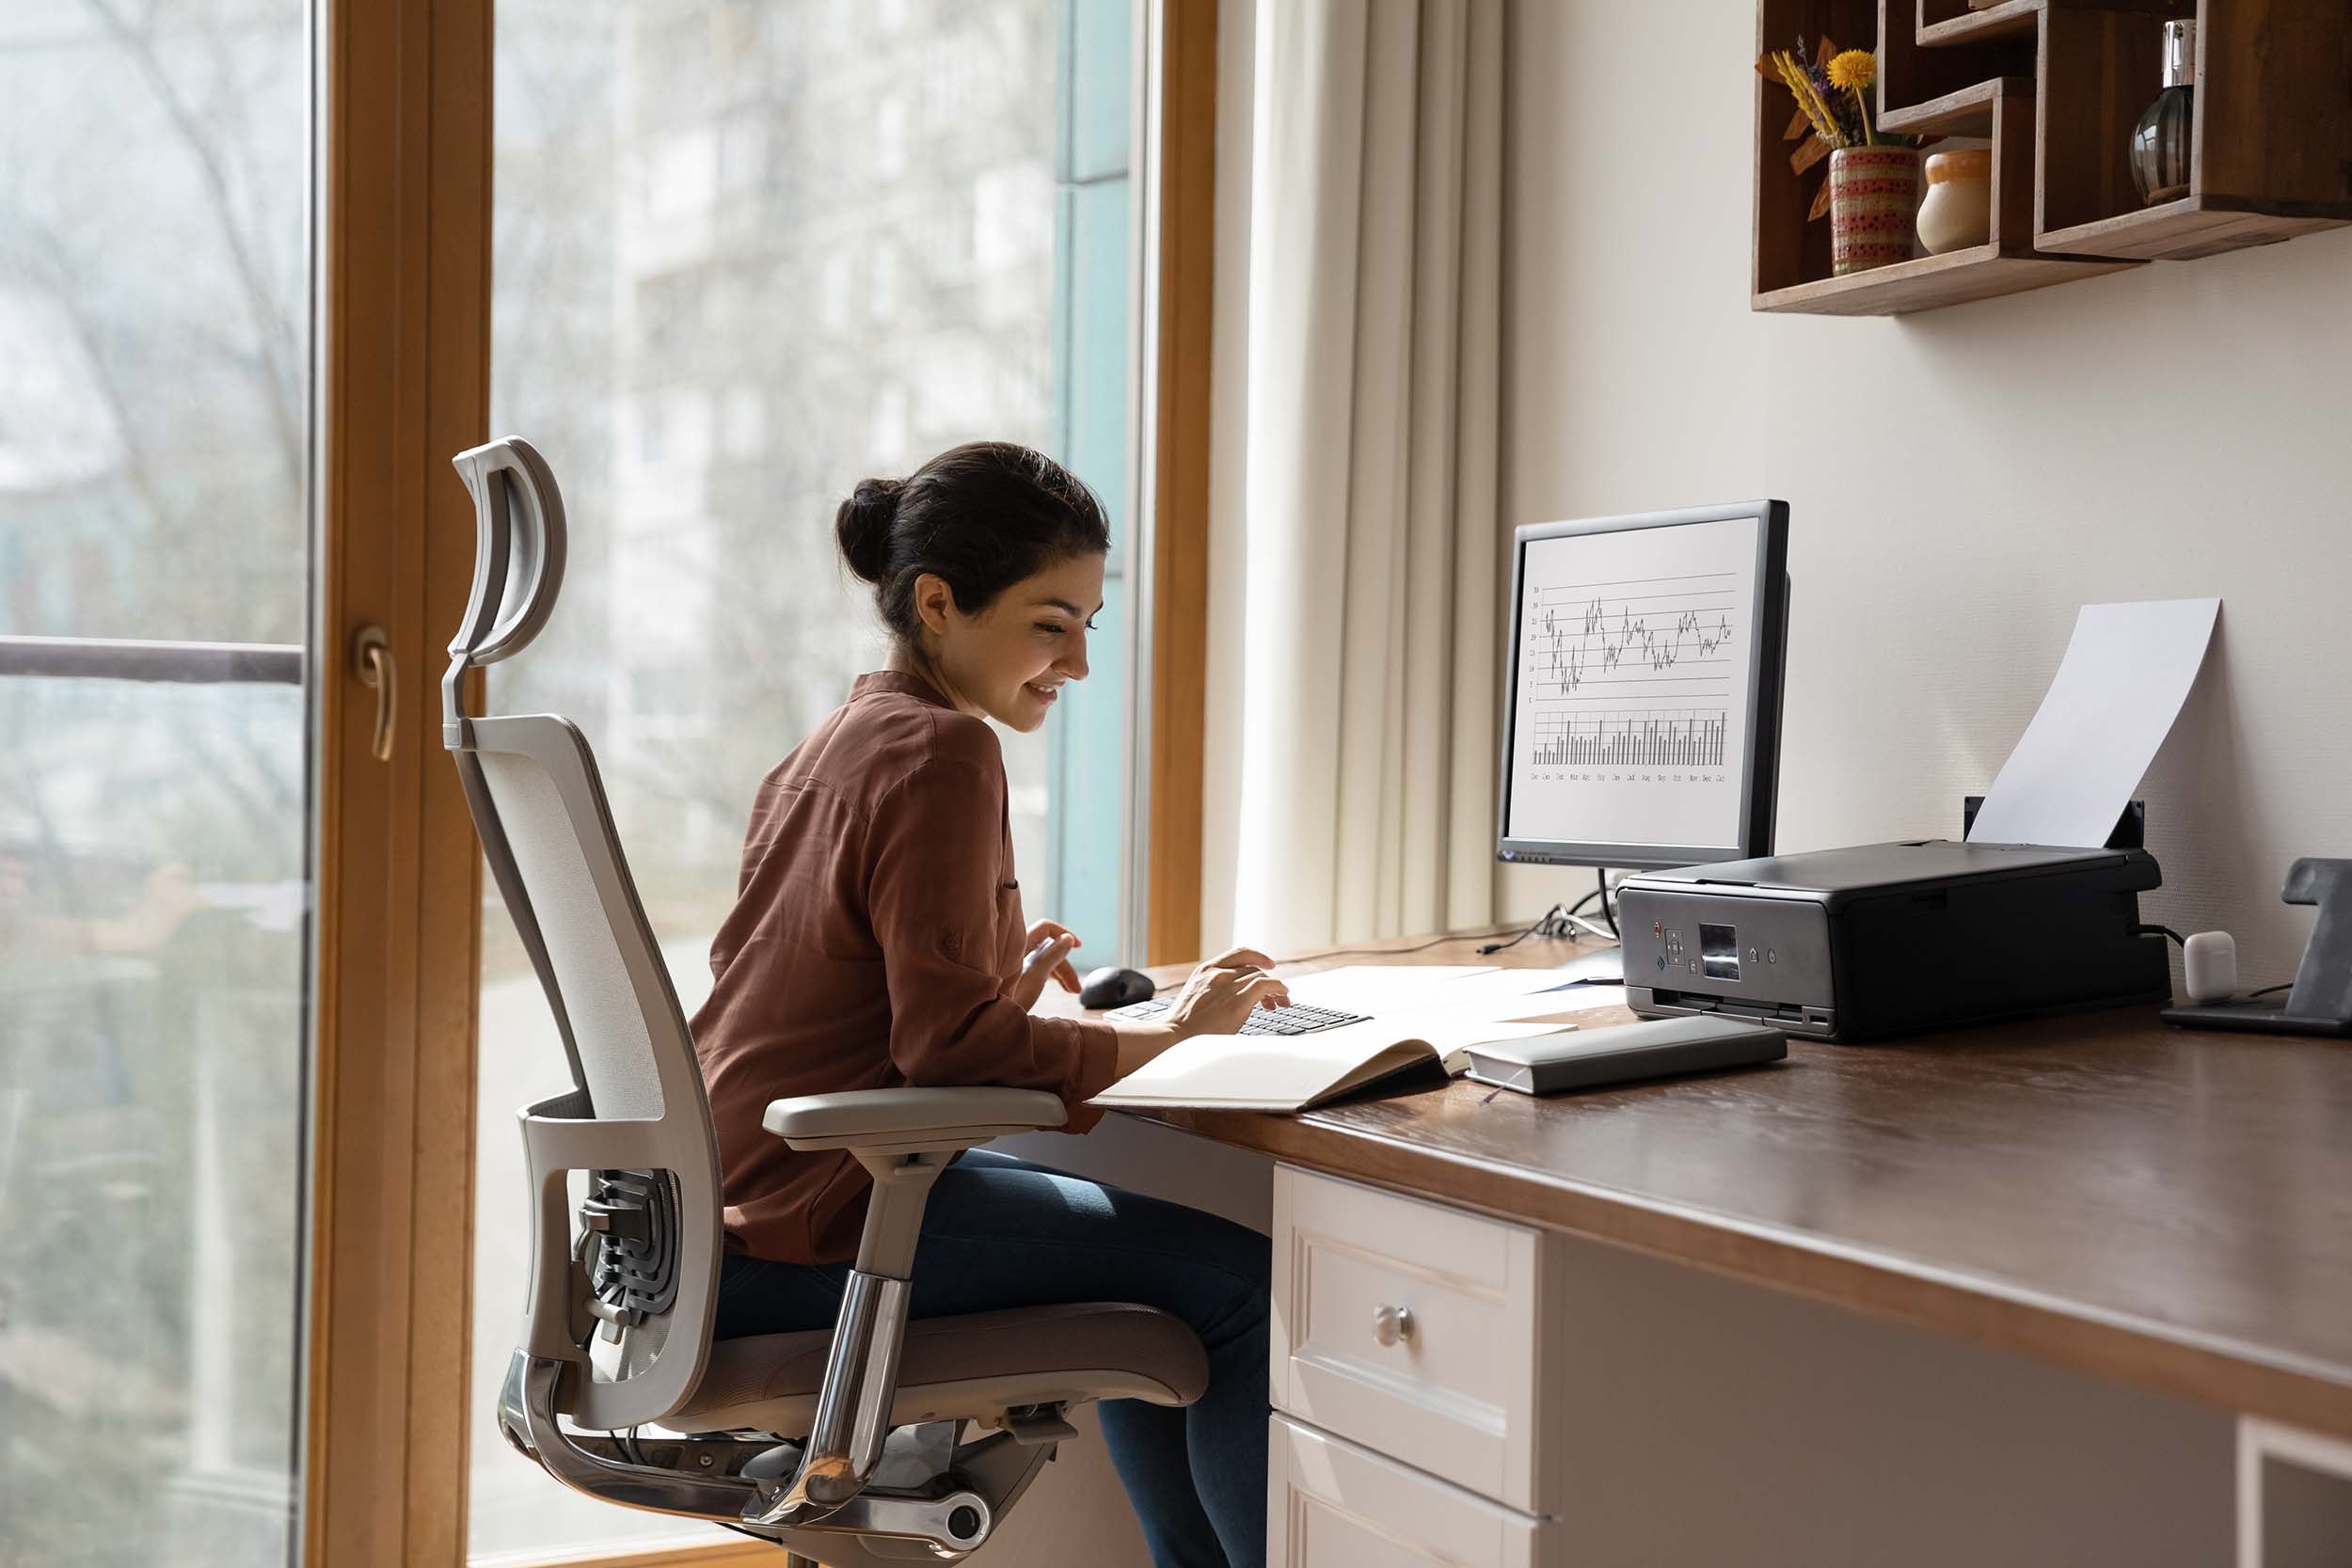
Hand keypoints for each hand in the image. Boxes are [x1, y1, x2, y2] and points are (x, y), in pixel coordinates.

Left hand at [1009, 919, 1083, 1009]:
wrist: (979, 1021)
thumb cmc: (1005, 1002)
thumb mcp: (1034, 979)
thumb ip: (1051, 957)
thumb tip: (1068, 939)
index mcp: (1017, 946)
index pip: (1045, 929)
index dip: (1064, 934)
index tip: (1079, 946)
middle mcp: (1014, 952)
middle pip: (1046, 948)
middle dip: (1064, 965)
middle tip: (1075, 989)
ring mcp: (1011, 965)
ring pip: (1042, 961)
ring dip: (1059, 973)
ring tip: (1072, 992)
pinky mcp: (1009, 978)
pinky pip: (1034, 970)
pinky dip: (1048, 977)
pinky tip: (1056, 989)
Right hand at [1161, 947, 1289, 1037]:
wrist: (1175, 1036)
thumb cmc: (1184, 1025)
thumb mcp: (1197, 997)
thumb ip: (1214, 991)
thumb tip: (1233, 998)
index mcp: (1206, 970)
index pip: (1239, 954)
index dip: (1258, 956)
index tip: (1269, 964)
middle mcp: (1218, 974)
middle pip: (1253, 969)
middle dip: (1269, 980)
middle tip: (1277, 997)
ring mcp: (1228, 986)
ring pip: (1261, 977)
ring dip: (1276, 988)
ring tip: (1282, 1001)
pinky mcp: (1237, 1001)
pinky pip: (1265, 985)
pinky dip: (1278, 988)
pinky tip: (1282, 996)